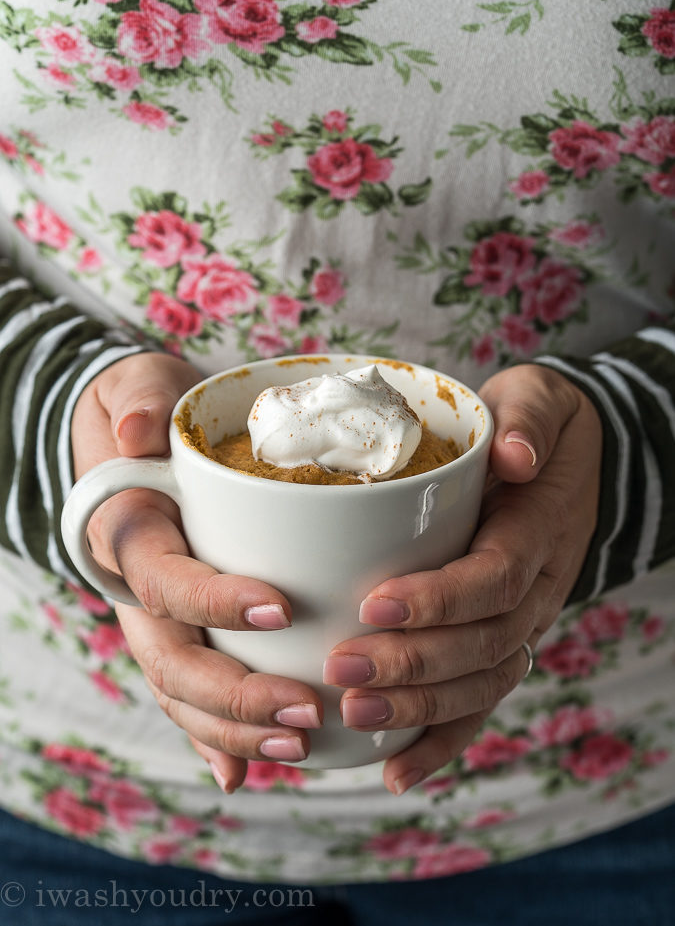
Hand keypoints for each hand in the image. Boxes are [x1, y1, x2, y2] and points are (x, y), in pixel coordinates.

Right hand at [71, 352, 322, 791]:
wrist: (137, 445)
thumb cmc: (148, 412)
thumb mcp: (139, 386)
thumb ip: (138, 398)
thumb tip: (138, 430)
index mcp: (130, 535)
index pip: (165, 581)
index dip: (213, 601)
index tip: (278, 608)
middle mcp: (139, 591)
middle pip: (172, 661)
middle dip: (235, 695)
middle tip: (305, 711)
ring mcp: (160, 620)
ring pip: (183, 694)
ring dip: (237, 730)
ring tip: (302, 743)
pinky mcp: (187, 633)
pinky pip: (196, 696)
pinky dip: (220, 740)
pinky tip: (254, 771)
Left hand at [322, 363, 601, 795]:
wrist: (570, 460)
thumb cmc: (535, 426)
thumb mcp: (537, 400)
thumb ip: (527, 418)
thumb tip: (516, 455)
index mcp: (537, 532)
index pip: (493, 578)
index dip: (439, 599)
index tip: (374, 602)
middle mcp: (535, 589)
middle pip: (482, 643)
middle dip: (412, 664)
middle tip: (342, 668)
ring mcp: (522, 622)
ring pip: (480, 683)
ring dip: (419, 710)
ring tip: (353, 715)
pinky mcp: (502, 641)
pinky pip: (480, 702)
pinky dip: (441, 741)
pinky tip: (394, 770)